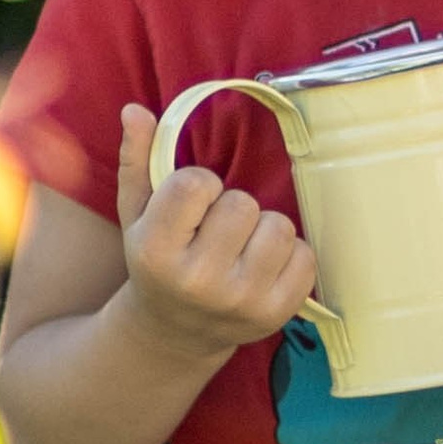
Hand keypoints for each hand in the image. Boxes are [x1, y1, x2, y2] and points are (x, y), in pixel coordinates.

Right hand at [113, 102, 316, 358]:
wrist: (176, 332)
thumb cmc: (158, 261)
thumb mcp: (137, 215)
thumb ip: (138, 160)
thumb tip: (136, 111)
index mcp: (155, 251)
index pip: (195, 184)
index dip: (201, 184)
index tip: (194, 204)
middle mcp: (198, 281)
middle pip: (242, 204)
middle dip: (233, 207)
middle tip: (218, 230)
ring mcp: (240, 301)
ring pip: (279, 226)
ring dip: (264, 228)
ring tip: (242, 247)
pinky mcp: (276, 314)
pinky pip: (305, 256)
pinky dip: (290, 255)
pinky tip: (263, 267)